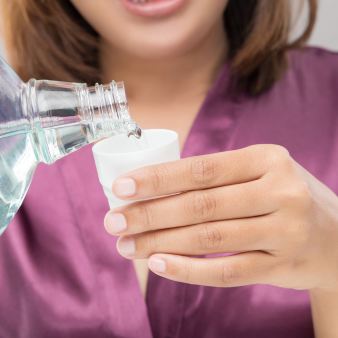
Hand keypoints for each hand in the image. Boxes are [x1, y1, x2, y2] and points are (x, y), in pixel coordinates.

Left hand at [104, 145, 337, 290]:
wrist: (335, 233)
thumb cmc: (279, 194)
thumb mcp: (256, 172)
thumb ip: (213, 177)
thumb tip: (150, 188)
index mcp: (266, 159)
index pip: (201, 168)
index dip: (158, 179)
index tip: (121, 187)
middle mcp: (279, 192)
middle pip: (201, 205)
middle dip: (149, 214)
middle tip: (113, 221)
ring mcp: (284, 230)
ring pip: (209, 239)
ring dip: (161, 243)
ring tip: (126, 245)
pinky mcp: (283, 265)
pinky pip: (228, 271)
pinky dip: (190, 270)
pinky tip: (159, 265)